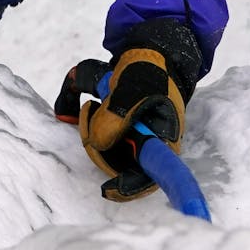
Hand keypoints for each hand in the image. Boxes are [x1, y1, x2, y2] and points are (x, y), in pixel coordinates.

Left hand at [54, 18, 201, 200]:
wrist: (147, 58)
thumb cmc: (148, 72)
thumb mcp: (134, 87)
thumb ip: (116, 114)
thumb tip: (98, 143)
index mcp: (163, 141)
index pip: (151, 176)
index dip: (131, 188)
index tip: (107, 190)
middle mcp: (146, 148)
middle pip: (113, 164)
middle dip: (96, 141)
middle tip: (91, 108)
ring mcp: (129, 143)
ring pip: (99, 151)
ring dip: (88, 128)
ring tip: (92, 103)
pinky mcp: (113, 135)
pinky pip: (92, 138)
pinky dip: (86, 123)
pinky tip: (89, 106)